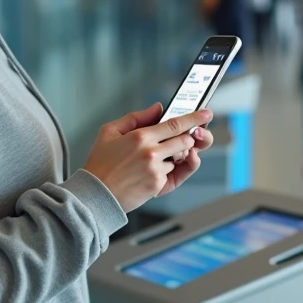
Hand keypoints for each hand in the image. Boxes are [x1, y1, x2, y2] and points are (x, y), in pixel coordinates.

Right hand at [84, 104, 212, 212]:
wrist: (96, 194)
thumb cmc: (101, 163)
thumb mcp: (110, 132)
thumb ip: (136, 117)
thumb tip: (157, 108)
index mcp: (140, 136)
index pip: (175, 124)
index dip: (195, 118)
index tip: (206, 113)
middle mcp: (151, 152)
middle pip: (184, 141)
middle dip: (185, 140)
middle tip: (177, 140)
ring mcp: (156, 169)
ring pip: (178, 158)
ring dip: (169, 158)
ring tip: (147, 162)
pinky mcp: (157, 184)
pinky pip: (171, 173)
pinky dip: (162, 171)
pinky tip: (145, 172)